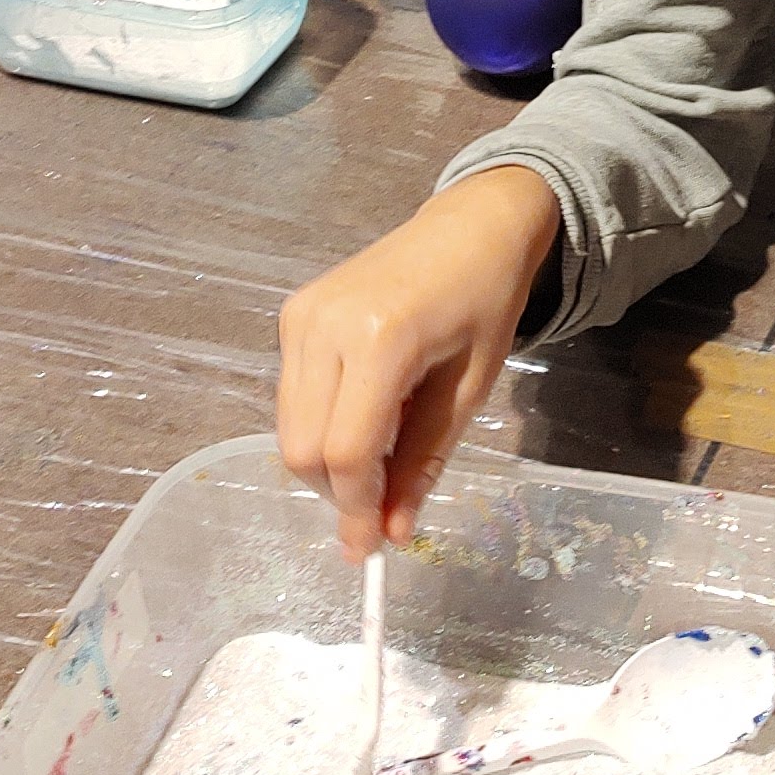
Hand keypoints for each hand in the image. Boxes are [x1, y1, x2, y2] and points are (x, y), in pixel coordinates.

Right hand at [277, 167, 561, 556]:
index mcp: (381, 337)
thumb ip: (425, 461)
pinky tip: (367, 411)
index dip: (356, 508)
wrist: (470, 225)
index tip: (372, 550)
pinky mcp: (293, 312)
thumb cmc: (485, 302)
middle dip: (338, 492)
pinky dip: (322, 424)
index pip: (346, 451)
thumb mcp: (469, 389)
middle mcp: (326, 324)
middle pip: (303, 448)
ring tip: (382, 449)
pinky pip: (292, 396)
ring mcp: (301, 314)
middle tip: (382, 506)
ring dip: (327, 462)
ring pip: (289, 428)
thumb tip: (391, 534)